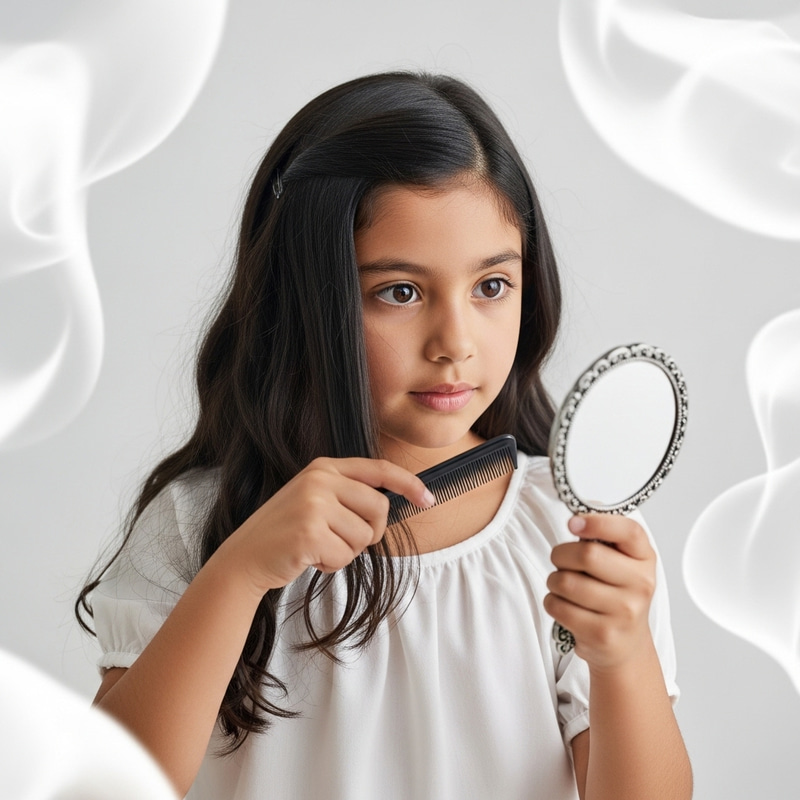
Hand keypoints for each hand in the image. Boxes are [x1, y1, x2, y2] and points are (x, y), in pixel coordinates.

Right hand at [216, 457, 434, 595]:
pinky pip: (346, 556)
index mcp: (324, 467)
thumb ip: (348, 494)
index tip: (428, 499)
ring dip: (346, 551)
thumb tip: (393, 502)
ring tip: (318, 547)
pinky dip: (332, 565)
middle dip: (369, 533)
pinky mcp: (309, 532)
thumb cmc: (286, 533)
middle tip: (343, 540)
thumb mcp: (315, 500)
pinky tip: (309, 558)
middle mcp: (319, 479)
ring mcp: (313, 504)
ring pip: (364, 536)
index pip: (379, 469)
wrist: (245, 558)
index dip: (409, 484)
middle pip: (379, 509)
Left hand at [544, 514, 656, 670]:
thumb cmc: (617, 595)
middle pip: (587, 554)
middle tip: (562, 561)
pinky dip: (552, 602)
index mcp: (644, 559)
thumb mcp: (622, 563)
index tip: (574, 523)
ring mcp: (624, 612)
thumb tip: (577, 517)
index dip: (597, 522)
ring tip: (565, 586)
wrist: (627, 645)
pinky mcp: (603, 633)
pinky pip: (558, 606)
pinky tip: (566, 605)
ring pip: (566, 581)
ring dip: (554, 581)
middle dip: (561, 554)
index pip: (628, 531)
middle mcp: (640, 584)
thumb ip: (604, 538)